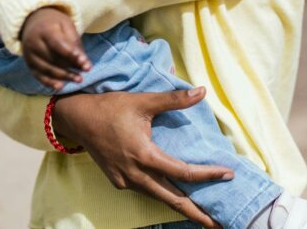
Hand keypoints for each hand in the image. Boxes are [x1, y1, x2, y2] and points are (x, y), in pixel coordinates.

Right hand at [20, 7, 91, 90]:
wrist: (33, 21)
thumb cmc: (54, 24)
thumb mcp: (66, 25)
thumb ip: (75, 43)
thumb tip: (83, 63)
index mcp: (44, 30)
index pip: (58, 45)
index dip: (72, 55)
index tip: (86, 64)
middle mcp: (33, 43)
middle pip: (53, 58)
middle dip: (70, 67)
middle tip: (86, 72)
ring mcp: (29, 55)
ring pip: (47, 69)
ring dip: (63, 76)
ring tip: (79, 79)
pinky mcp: (28, 64)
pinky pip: (38, 75)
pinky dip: (49, 82)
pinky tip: (60, 87)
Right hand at [52, 88, 232, 228]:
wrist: (78, 119)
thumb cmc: (111, 108)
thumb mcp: (144, 101)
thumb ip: (174, 99)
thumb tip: (201, 91)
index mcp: (144, 155)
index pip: (183, 172)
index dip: (208, 174)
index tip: (228, 174)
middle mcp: (135, 174)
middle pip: (173, 200)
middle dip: (197, 214)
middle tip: (220, 224)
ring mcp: (126, 181)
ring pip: (159, 198)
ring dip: (181, 207)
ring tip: (203, 215)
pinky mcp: (119, 182)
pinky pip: (147, 192)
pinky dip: (164, 196)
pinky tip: (176, 196)